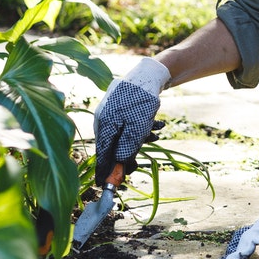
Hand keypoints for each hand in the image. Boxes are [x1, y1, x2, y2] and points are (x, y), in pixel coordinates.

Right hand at [93, 57, 168, 186]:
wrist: (149, 73)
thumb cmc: (141, 102)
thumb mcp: (136, 129)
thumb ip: (127, 148)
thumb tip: (121, 164)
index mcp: (104, 125)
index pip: (101, 154)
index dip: (104, 170)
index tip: (104, 185)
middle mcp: (103, 119)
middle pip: (112, 145)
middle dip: (127, 154)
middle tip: (136, 165)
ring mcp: (111, 112)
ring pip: (123, 134)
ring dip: (139, 138)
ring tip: (156, 134)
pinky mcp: (120, 107)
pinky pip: (127, 124)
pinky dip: (140, 127)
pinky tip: (156, 124)